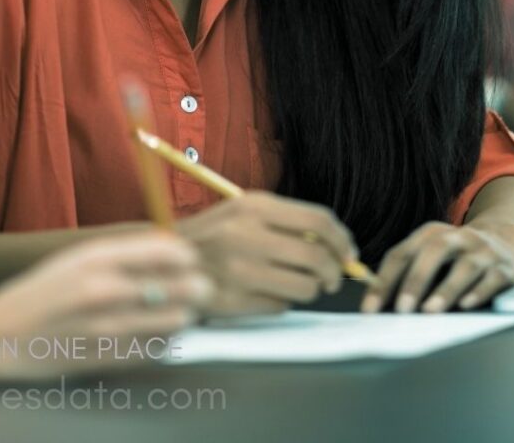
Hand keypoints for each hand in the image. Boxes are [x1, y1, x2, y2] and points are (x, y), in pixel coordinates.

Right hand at [0, 232, 214, 379]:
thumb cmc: (40, 291)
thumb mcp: (78, 257)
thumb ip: (125, 252)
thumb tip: (170, 247)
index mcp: (98, 259)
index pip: (167, 251)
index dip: (187, 256)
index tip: (190, 260)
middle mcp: (104, 291)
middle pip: (180, 286)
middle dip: (196, 286)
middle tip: (198, 286)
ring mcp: (105, 329)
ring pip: (174, 321)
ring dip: (184, 315)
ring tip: (180, 310)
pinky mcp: (104, 359)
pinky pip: (155, 350)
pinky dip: (164, 341)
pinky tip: (157, 333)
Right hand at [178, 192, 357, 314]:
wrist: (164, 263)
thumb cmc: (214, 236)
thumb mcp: (245, 212)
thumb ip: (286, 221)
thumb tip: (335, 242)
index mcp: (254, 206)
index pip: (318, 221)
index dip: (342, 240)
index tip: (349, 253)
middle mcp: (248, 235)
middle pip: (317, 257)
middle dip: (335, 271)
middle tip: (334, 278)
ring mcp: (239, 269)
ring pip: (305, 286)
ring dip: (310, 289)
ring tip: (298, 284)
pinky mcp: (233, 301)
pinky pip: (280, 306)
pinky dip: (282, 302)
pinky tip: (266, 294)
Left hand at [360, 221, 513, 314]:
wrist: (508, 240)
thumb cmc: (460, 255)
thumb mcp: (434, 255)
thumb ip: (410, 273)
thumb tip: (380, 305)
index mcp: (433, 234)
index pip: (403, 253)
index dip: (384, 280)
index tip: (370, 309)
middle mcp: (460, 237)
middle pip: (435, 250)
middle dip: (416, 279)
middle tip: (401, 308)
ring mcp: (484, 251)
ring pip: (465, 266)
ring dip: (447, 289)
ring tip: (430, 311)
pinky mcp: (506, 269)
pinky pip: (492, 279)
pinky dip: (479, 292)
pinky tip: (467, 305)